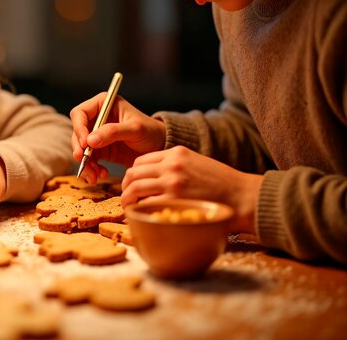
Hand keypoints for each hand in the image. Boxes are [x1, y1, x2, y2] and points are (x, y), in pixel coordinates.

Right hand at [70, 94, 165, 182]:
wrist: (159, 147)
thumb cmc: (150, 132)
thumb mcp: (134, 129)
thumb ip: (113, 132)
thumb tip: (89, 141)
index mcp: (103, 104)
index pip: (80, 113)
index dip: (79, 128)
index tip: (85, 144)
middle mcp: (96, 118)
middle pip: (77, 133)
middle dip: (79, 149)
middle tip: (84, 161)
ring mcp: (96, 135)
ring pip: (80, 148)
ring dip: (85, 163)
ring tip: (95, 175)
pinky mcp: (99, 150)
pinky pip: (88, 159)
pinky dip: (91, 169)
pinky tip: (101, 174)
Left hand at [121, 146, 261, 232]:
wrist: (243, 196)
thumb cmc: (222, 183)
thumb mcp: (197, 163)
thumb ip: (176, 165)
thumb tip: (155, 176)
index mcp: (176, 153)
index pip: (141, 160)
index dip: (133, 173)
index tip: (133, 183)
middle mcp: (171, 165)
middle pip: (133, 173)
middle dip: (126, 186)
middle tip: (127, 197)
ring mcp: (171, 182)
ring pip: (135, 188)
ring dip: (127, 199)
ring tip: (129, 207)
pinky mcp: (174, 200)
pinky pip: (145, 204)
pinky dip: (138, 210)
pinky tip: (140, 215)